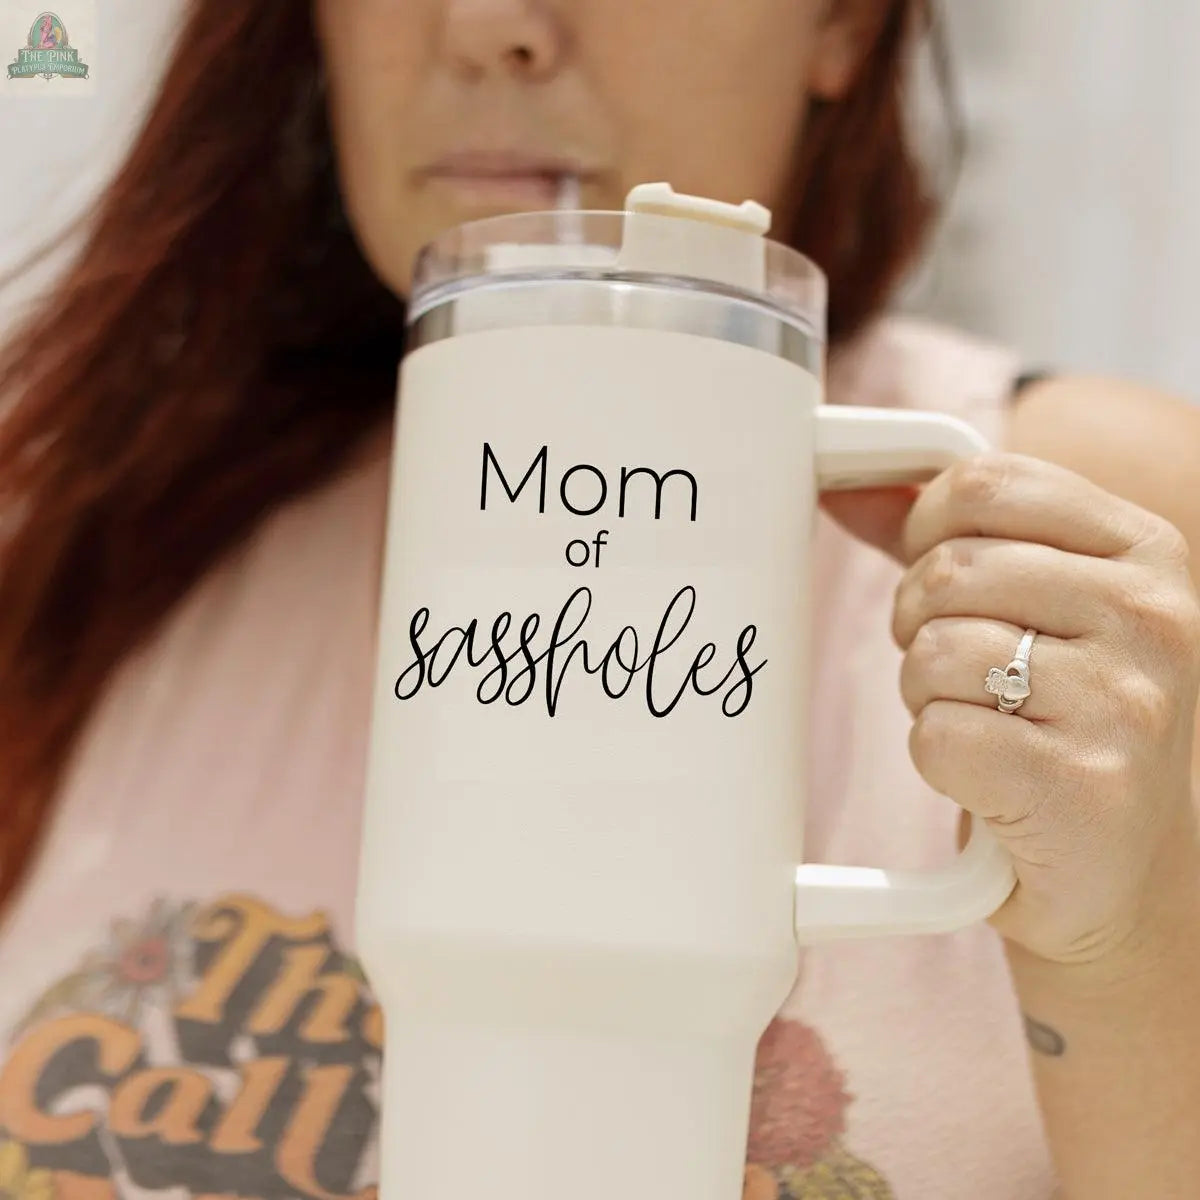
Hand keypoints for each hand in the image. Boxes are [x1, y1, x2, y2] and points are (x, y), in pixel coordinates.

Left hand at [823, 453, 1199, 966]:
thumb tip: (846, 485)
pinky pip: (937, 734)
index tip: (936, 574)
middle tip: (957, 669)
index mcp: (1145, 550)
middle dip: (917, 622)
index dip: (926, 529)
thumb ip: (944, 536)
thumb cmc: (1060, 721)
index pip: (988, 482)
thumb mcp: (1028, 606)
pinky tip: (985, 773)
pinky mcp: (1082, 786)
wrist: (1113, 866)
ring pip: (935, 650)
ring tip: (980, 721)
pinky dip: (935, 756)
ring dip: (924, 693)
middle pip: (948, 569)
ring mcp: (1124, 702)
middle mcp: (1151, 616)